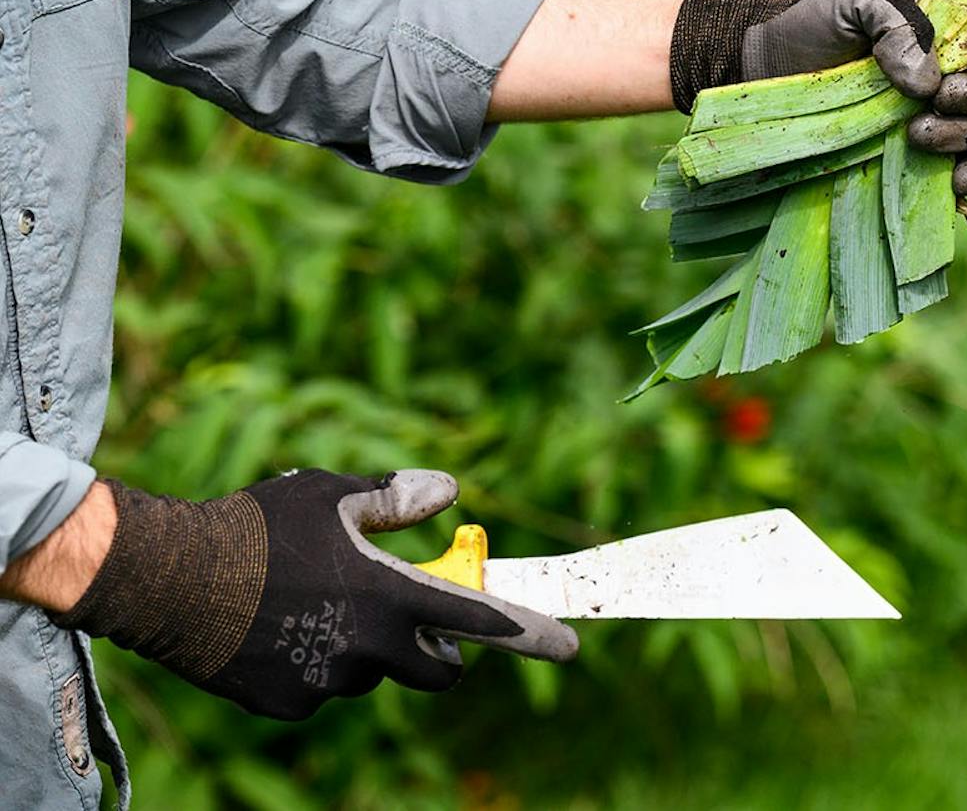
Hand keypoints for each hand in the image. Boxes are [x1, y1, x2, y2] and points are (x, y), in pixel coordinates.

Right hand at [54, 469, 576, 720]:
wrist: (165, 577)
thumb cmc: (256, 525)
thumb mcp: (332, 493)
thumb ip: (396, 497)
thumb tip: (449, 491)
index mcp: (390, 594)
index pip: (481, 621)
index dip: (532, 634)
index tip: (571, 648)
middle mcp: (369, 648)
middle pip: (439, 670)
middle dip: (443, 653)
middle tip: (414, 618)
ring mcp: (329, 685)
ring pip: (376, 673)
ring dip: (369, 648)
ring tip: (314, 601)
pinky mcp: (290, 706)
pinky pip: (325, 687)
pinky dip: (319, 663)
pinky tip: (279, 628)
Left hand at [668, 0, 966, 194]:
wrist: (773, 65)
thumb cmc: (816, 20)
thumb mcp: (853, 0)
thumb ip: (894, 23)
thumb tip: (928, 78)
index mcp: (962, 11)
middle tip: (942, 94)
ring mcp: (952, 106)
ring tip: (918, 132)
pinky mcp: (932, 147)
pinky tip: (952, 180)